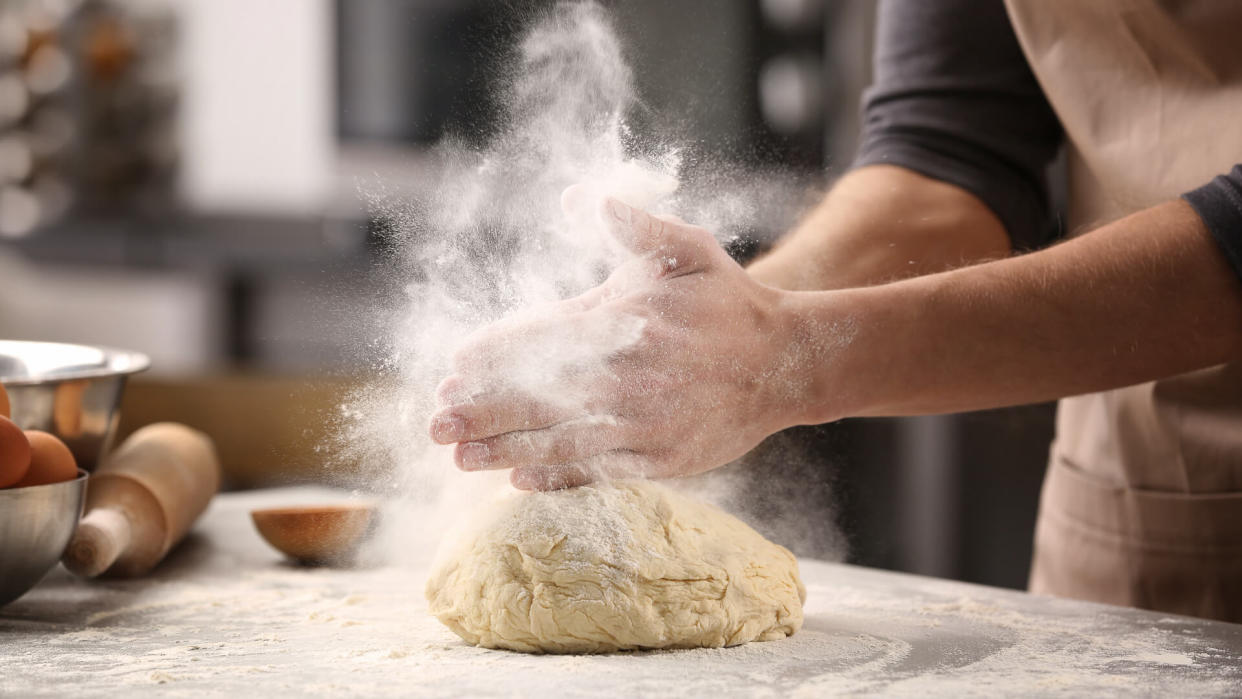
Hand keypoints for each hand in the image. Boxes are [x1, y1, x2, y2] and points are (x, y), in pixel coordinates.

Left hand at [428, 189, 813, 489]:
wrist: (785, 362)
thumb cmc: (726, 301)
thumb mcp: (685, 248)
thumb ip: (631, 223)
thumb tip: (577, 196)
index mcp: (621, 320)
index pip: (538, 340)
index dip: (491, 356)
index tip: (454, 367)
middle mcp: (623, 376)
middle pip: (533, 396)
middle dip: (478, 410)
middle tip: (434, 421)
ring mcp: (640, 424)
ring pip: (556, 440)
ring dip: (501, 449)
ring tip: (458, 457)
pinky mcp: (658, 460)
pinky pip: (594, 472)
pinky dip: (555, 478)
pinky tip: (517, 482)